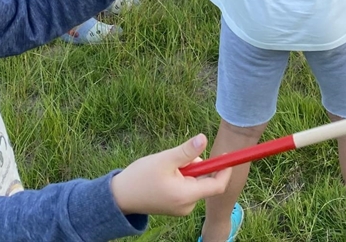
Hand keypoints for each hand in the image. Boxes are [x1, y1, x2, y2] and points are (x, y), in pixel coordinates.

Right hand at [110, 134, 231, 215]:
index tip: (225, 155)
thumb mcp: (164, 160)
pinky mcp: (176, 206)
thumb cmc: (140, 177)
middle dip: (198, 166)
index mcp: (186, 195)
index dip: (224, 170)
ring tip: (167, 167)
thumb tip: (204, 138)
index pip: (217, 186)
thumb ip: (186, 151)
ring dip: (188, 171)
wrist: (120, 197)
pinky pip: (187, 189)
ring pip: (195, 184)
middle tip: (178, 158)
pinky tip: (165, 176)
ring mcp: (181, 208)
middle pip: (205, 182)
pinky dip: (182, 178)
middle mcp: (187, 206)